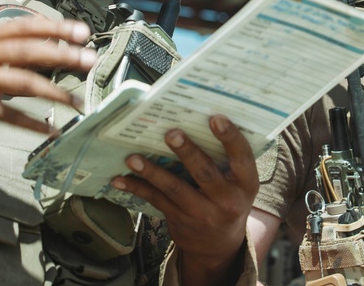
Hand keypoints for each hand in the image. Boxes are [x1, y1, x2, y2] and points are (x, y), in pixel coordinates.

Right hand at [0, 17, 94, 201]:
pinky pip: (10, 114)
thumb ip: (3, 51)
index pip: (26, 25)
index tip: (83, 31)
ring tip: (78, 102)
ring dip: (56, 93)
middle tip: (91, 61)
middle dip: (65, 55)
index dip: (57, 27)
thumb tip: (44, 50)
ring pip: (25, 82)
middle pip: (31, 51)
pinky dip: (33, 123)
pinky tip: (51, 130)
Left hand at [110, 116, 258, 285]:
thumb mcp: (240, 183)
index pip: (241, 158)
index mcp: (245, 184)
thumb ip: (228, 159)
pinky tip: (119, 178)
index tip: (216, 119)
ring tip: (133, 158)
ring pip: (174, 189)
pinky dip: (136, 187)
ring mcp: (201, 213)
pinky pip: (156, 200)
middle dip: (187, 152)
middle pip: (205, 173)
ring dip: (152, 172)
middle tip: (171, 133)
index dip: (230, 138)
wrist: (219, 246)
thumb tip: (199, 118)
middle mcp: (226, 200)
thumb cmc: (229, 198)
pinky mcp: (179, 219)